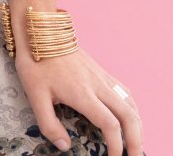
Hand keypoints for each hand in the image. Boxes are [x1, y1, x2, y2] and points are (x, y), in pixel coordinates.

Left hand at [15, 45, 144, 154]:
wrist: (41, 29)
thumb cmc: (36, 62)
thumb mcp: (35, 95)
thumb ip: (49, 124)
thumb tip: (65, 146)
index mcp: (83, 93)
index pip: (110, 124)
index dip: (116, 146)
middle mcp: (97, 85)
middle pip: (128, 115)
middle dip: (136, 140)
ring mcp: (101, 76)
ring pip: (130, 102)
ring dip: (137, 125)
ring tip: (136, 142)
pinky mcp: (100, 70)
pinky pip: (123, 91)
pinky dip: (132, 109)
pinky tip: (129, 117)